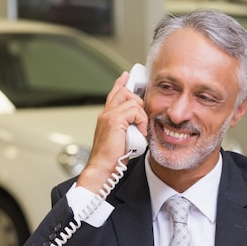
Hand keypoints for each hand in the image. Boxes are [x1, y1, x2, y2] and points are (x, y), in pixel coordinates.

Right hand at [76, 71, 147, 192]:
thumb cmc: (112, 159)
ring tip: (139, 130)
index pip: (114, 93)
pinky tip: (139, 133)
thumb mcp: (122, 138)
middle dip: (139, 101)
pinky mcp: (114, 120)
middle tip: (144, 117)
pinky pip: (135, 111)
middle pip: (125, 92)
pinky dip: (141, 122)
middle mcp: (105, 113)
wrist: (102, 168)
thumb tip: (139, 124)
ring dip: (141, 116)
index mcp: (105, 116)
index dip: (121, 83)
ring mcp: (108, 115)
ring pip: (132, 100)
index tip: (126, 76)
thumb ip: (127, 127)